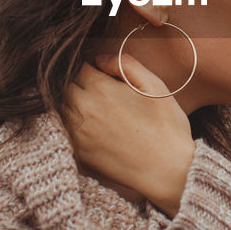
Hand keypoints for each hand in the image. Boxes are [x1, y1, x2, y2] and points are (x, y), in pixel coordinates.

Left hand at [61, 52, 195, 217]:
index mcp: (101, 87)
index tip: (107, 80)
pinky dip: (72, 126)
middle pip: (67, 86)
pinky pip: (63, 130)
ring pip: (62, 108)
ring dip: (74, 106)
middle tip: (104, 97)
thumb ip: (126, 64)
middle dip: (82, 87)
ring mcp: (78, 131)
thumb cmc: (166, 126)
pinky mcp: (78, 151)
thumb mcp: (155, 85)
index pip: (81, 67)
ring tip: (98, 114)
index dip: (95, 72)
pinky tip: (93, 131)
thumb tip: (99, 59)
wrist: (168, 170)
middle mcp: (84, 107)